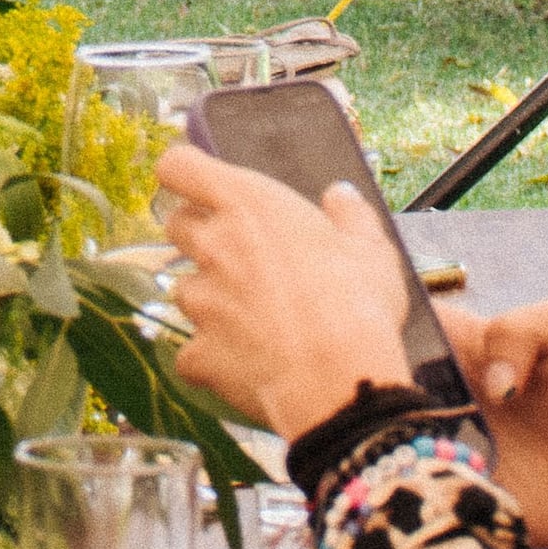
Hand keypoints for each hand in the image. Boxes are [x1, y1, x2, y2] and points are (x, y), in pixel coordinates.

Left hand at [153, 143, 434, 443]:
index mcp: (249, 205)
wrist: (337, 382)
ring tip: (254, 319)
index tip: (200, 184)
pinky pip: (191, 352)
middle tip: (241, 255)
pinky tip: (246, 364)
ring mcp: (200, 301)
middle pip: (176, 225)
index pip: (179, 166)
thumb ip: (349, 216)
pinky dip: (211, 357)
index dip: (184, 173)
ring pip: (185, 289)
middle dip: (200, 236)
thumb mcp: (370, 250)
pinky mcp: (197, 352)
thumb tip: (339, 196)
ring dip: (209, 299)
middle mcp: (214, 246)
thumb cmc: (358, 306)